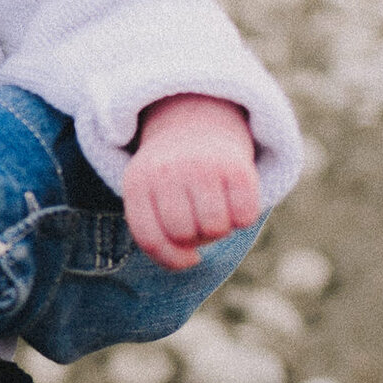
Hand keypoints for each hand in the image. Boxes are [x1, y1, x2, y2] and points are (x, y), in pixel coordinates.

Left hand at [120, 94, 259, 270]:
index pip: (150, 238)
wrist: (197, 122)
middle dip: (196, 236)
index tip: (187, 256)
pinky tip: (234, 198)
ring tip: (213, 205)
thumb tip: (189, 259)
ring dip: (220, 228)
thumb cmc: (171, 178)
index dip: (171, 258)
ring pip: (215, 228)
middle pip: (184, 234)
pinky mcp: (236, 167)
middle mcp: (166, 171)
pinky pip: (245, 218)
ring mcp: (201, 166)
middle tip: (198, 215)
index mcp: (137, 182)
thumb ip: (158, 236)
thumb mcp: (149, 197)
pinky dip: (244, 217)